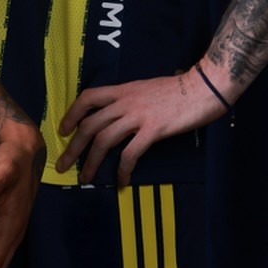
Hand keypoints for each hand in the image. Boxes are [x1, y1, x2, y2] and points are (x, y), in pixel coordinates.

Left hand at [56, 68, 225, 185]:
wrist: (204, 86)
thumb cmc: (180, 88)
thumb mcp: (147, 87)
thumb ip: (132, 98)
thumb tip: (122, 111)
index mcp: (123, 90)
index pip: (88, 97)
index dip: (72, 113)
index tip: (63, 130)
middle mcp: (125, 102)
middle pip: (90, 124)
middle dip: (73, 148)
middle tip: (63, 166)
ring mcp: (138, 116)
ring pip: (104, 140)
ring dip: (92, 162)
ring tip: (86, 178)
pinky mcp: (153, 130)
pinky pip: (130, 153)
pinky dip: (123, 169)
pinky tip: (121, 181)